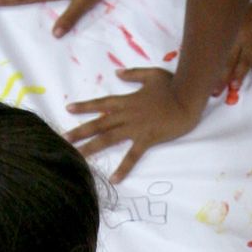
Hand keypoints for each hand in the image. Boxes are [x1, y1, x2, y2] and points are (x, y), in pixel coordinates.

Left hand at [66, 68, 198, 181]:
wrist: (188, 98)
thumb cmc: (173, 86)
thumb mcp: (151, 74)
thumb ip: (133, 74)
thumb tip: (117, 73)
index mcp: (127, 100)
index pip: (101, 103)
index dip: (85, 106)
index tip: (68, 109)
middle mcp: (126, 115)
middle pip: (99, 124)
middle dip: (80, 131)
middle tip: (63, 139)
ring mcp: (136, 128)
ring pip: (109, 139)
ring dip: (92, 148)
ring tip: (77, 157)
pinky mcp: (147, 139)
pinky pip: (133, 156)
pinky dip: (123, 167)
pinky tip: (114, 179)